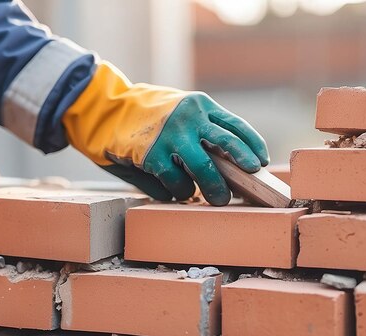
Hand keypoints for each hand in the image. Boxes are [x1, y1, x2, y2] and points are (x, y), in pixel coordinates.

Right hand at [62, 62, 269, 205]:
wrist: (105, 110)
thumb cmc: (146, 117)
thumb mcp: (177, 113)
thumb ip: (198, 132)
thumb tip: (225, 166)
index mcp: (199, 105)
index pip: (235, 124)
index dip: (252, 144)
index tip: (261, 161)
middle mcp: (189, 117)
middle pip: (227, 142)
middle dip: (243, 163)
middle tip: (251, 178)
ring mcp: (171, 136)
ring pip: (204, 168)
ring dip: (214, 187)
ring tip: (218, 199)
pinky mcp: (153, 155)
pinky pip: (176, 182)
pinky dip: (180, 191)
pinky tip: (179, 192)